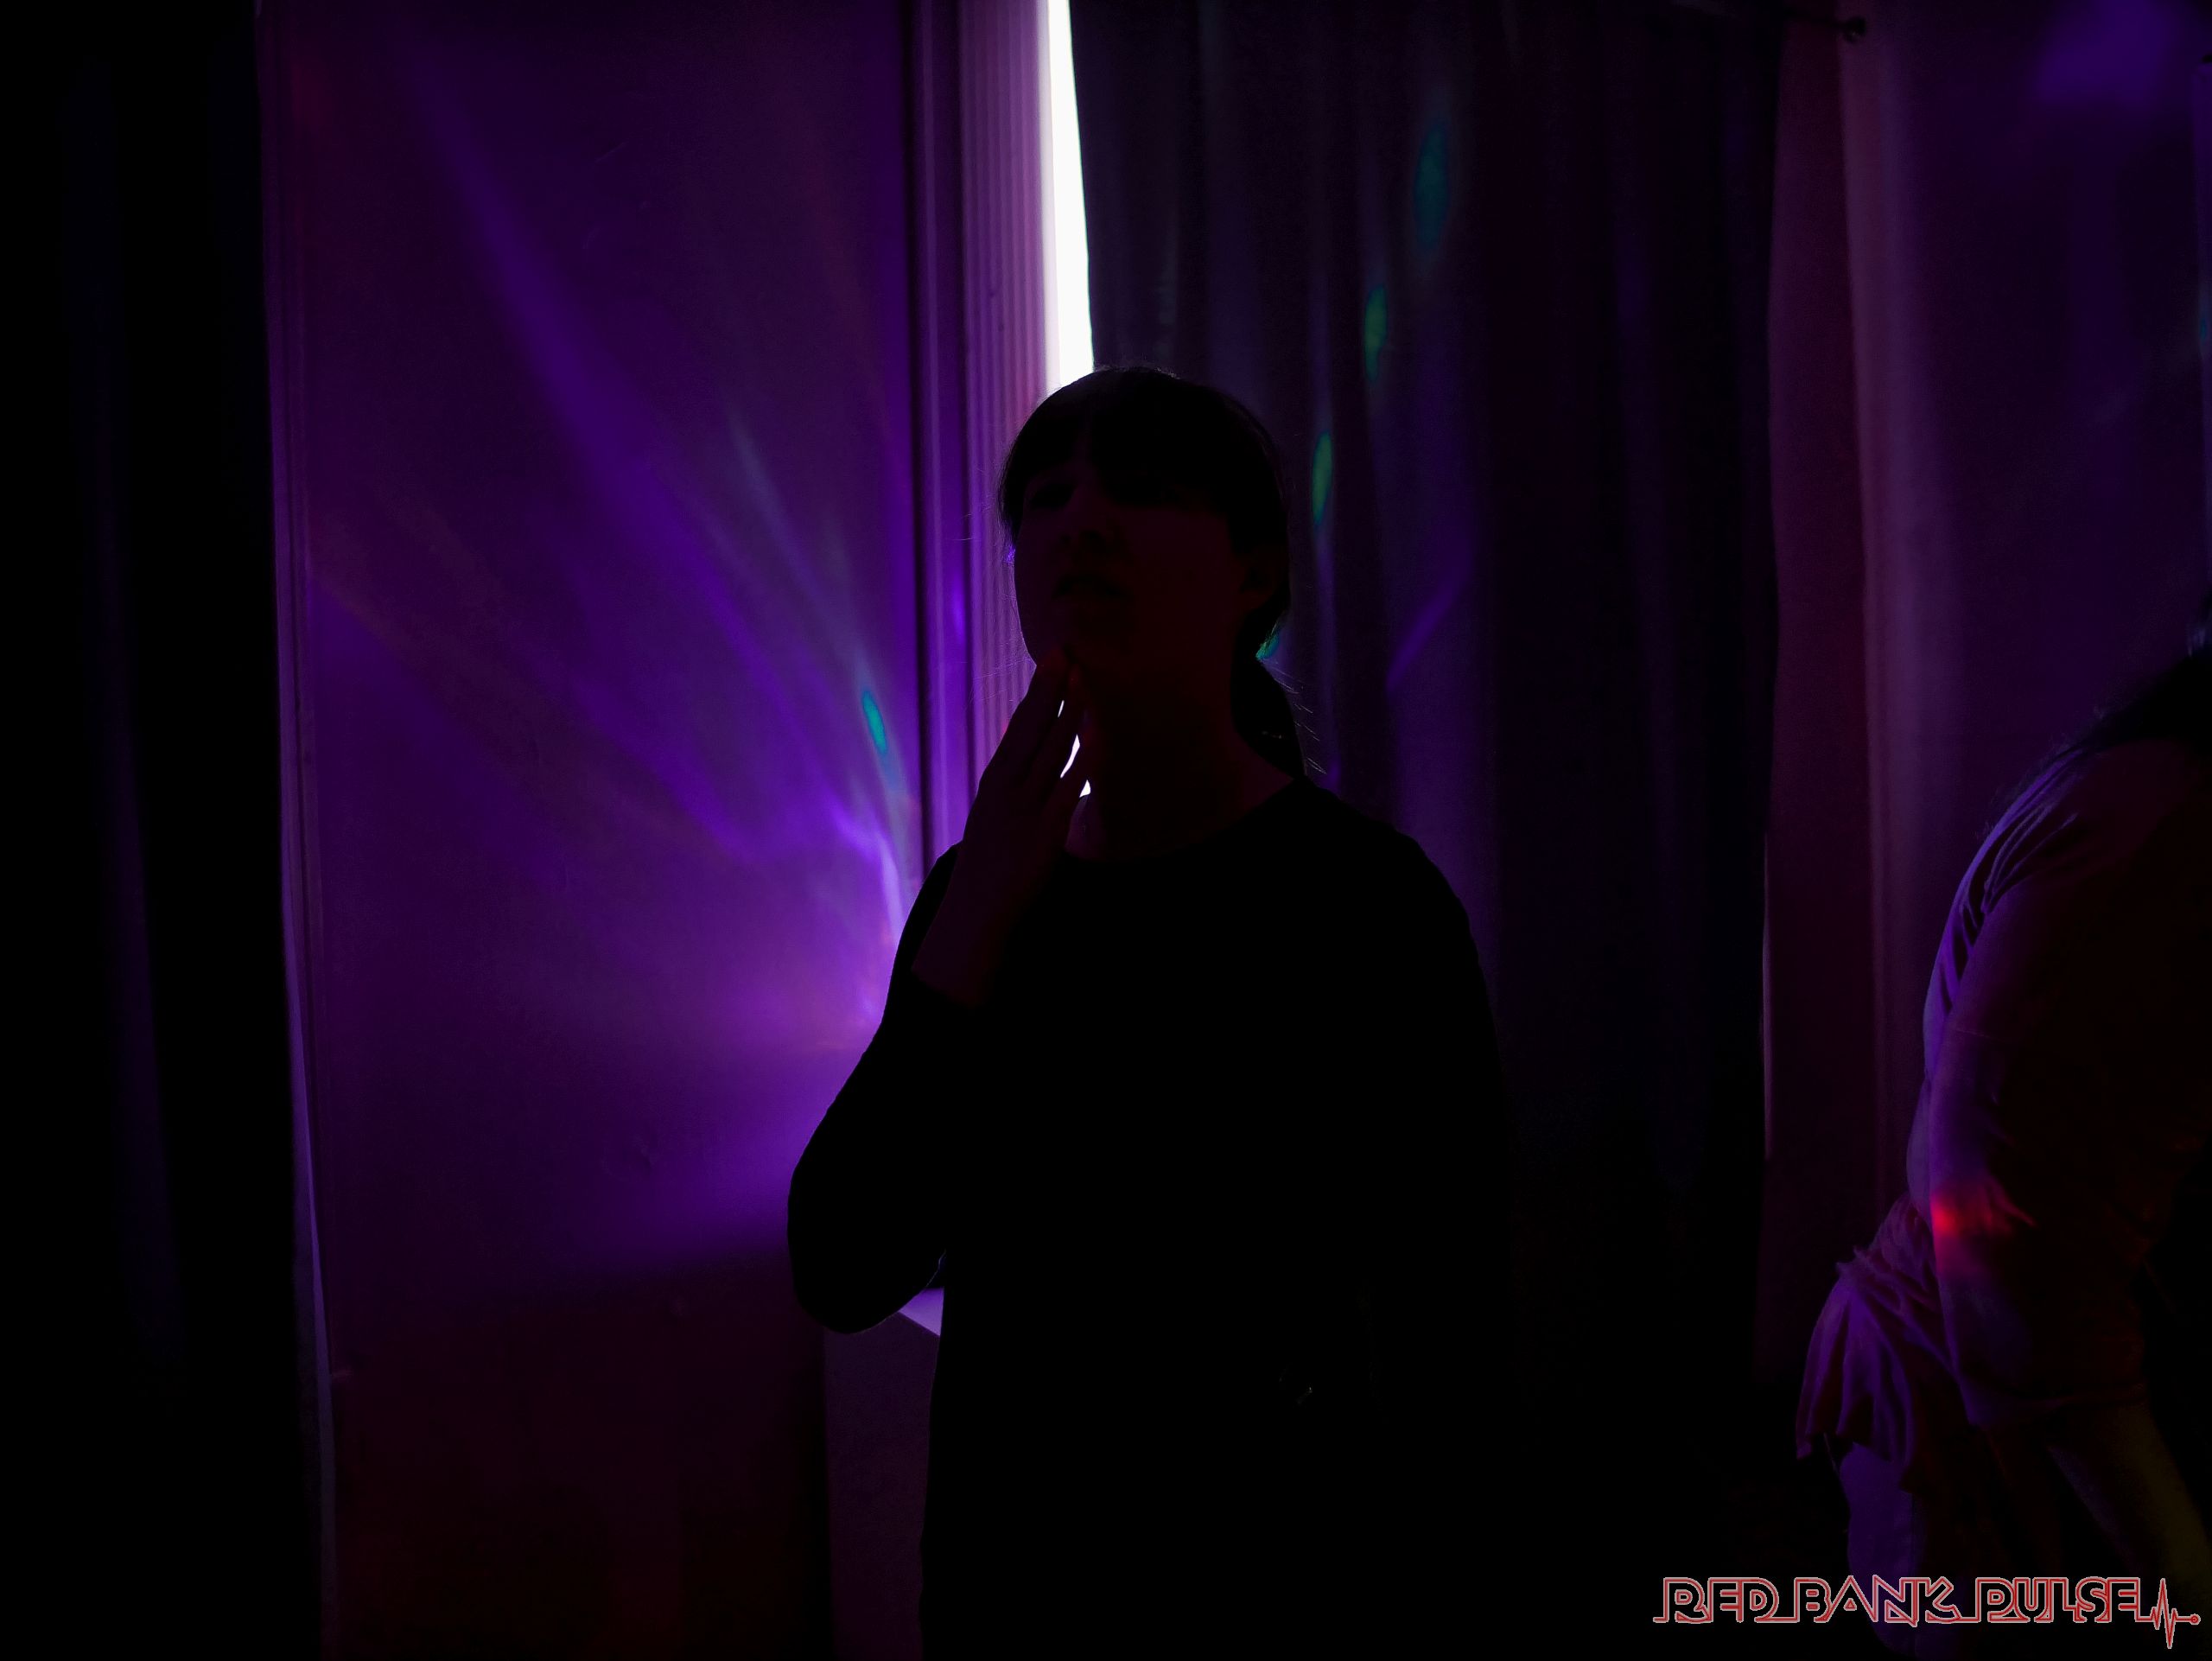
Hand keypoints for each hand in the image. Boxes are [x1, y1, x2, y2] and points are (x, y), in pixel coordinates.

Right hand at [911, 648, 1089, 1002]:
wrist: (976, 909)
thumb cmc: (988, 865)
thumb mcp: (994, 816)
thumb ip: (1014, 788)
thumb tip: (1032, 763)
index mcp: (995, 781)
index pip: (1018, 726)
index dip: (1037, 693)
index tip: (1052, 661)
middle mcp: (1006, 787)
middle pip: (1031, 729)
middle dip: (1049, 690)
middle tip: (1065, 653)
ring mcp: (1024, 807)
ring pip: (1049, 751)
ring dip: (1067, 715)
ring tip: (1083, 682)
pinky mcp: (1044, 831)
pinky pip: (1066, 789)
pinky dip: (1080, 761)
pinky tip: (1093, 739)